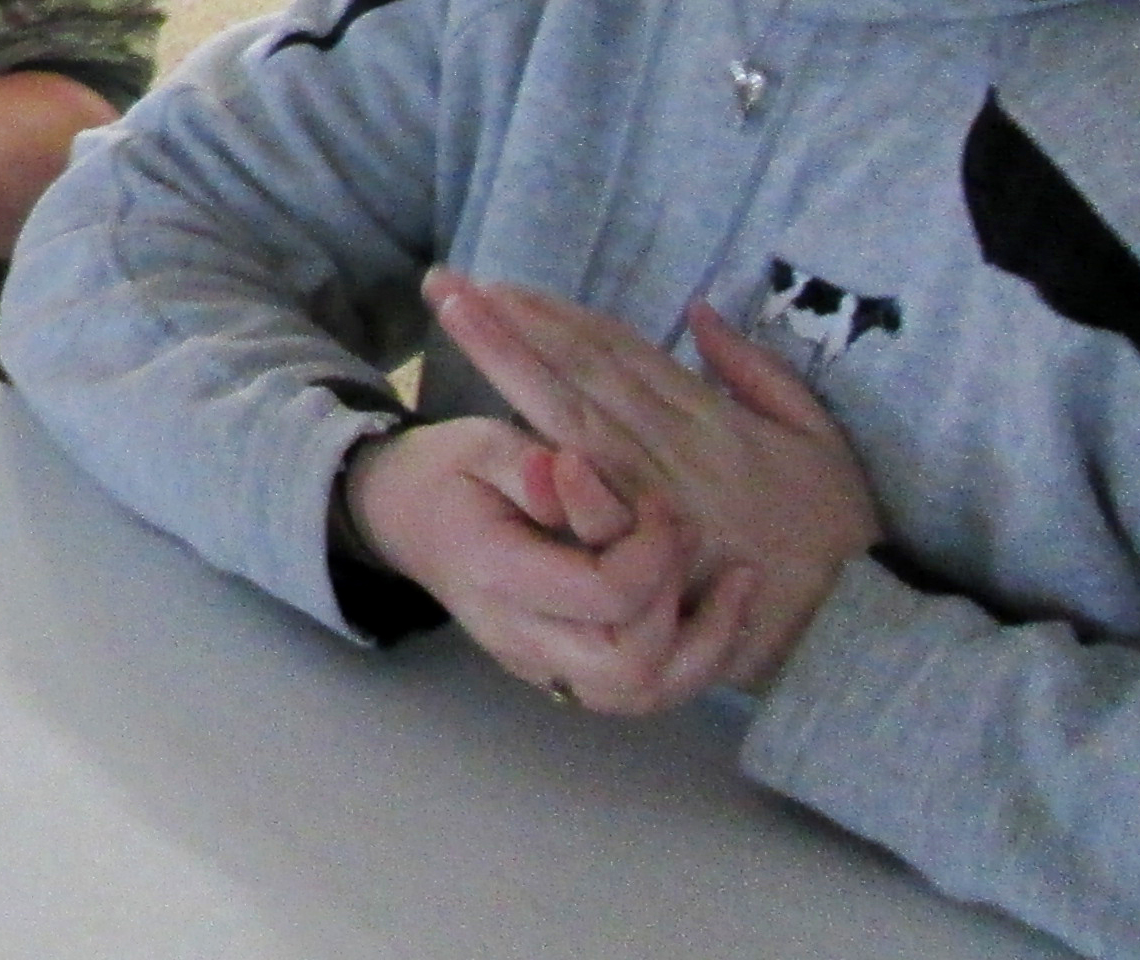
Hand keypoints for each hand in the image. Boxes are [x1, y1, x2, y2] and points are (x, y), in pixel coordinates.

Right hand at [346, 417, 754, 712]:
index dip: (651, 548)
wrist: (403, 517)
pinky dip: (690, 657)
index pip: (604, 594)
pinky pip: (640, 691)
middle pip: (631, 669)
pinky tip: (715, 608)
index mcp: (497, 575)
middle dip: (682, 605)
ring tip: (737, 584)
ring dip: (703, 646)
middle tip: (688, 538)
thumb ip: (526, 463)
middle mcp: (520, 639)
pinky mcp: (563, 671)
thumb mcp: (477, 443)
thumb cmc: (445, 472)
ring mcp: (541, 665)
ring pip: (643, 696)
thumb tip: (569, 473)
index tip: (656, 501)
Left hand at [428, 271, 882, 691]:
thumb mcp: (817, 433)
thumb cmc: (838, 527)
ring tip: (459, 325)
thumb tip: (701, 311)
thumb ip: (756, 370)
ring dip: (511, 368)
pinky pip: (595, 495)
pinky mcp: (657, 547)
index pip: (617, 351)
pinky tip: (497, 425)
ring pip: (574, 419)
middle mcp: (677, 447)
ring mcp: (662, 498)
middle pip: (579, 373)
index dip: (557, 315)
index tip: (501, 286)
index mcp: (709, 416)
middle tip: (447, 287)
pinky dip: (549, 455)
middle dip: (511, 328)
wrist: (856, 622)